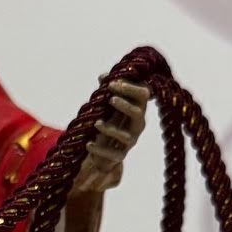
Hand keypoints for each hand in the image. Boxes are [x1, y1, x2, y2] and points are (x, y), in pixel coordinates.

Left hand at [72, 79, 148, 196]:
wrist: (105, 152)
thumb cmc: (109, 122)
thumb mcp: (107, 105)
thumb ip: (106, 91)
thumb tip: (102, 76)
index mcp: (137, 109)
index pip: (143, 95)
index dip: (130, 88)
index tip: (112, 83)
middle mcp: (137, 125)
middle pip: (138, 113)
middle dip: (125, 105)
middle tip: (110, 99)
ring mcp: (130, 141)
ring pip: (125, 135)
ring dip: (110, 128)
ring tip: (96, 123)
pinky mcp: (120, 156)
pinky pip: (112, 154)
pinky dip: (99, 149)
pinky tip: (88, 144)